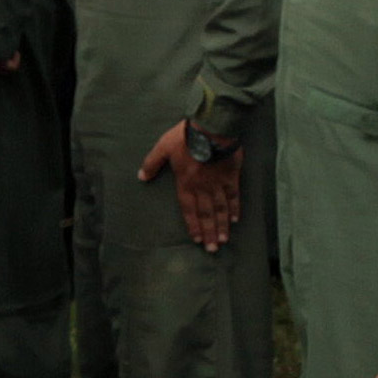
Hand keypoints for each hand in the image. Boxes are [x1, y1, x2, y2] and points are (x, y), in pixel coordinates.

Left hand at [137, 120, 241, 251]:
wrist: (211, 128)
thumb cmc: (186, 137)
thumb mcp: (164, 147)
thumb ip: (152, 162)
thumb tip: (141, 176)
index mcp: (186, 183)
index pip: (188, 209)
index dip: (193, 225)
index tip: (196, 240)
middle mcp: (203, 188)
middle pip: (206, 214)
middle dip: (209, 233)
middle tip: (213, 249)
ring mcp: (218, 183)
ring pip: (220, 209)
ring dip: (222, 225)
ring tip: (224, 240)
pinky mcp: (231, 176)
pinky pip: (233, 195)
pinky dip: (235, 208)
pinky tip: (236, 219)